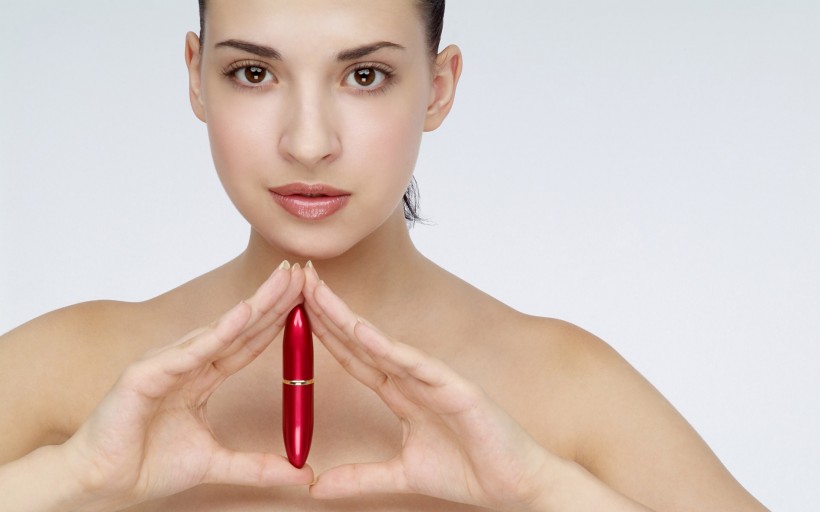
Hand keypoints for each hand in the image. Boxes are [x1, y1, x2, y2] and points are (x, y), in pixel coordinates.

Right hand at [62, 262, 313, 509]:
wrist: (102, 485)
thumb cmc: (146, 465)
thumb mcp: (217, 464)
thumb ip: (259, 467)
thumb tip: (304, 475)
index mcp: (202, 376)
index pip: (248, 342)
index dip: (277, 321)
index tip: (307, 299)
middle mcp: (187, 362)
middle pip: (240, 326)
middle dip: (272, 299)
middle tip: (303, 272)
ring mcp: (166, 364)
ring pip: (220, 330)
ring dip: (254, 305)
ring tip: (283, 282)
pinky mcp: (145, 375)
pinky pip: (189, 352)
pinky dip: (217, 332)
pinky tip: (244, 313)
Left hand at [301, 265, 557, 510]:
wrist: (515, 485)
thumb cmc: (469, 471)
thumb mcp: (400, 475)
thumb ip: (359, 478)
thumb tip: (314, 486)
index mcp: (401, 393)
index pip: (354, 356)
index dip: (324, 333)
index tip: (296, 310)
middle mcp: (413, 378)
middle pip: (361, 339)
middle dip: (328, 309)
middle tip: (299, 277)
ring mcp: (434, 379)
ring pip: (382, 343)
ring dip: (347, 317)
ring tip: (318, 292)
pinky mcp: (456, 388)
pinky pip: (416, 365)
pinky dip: (388, 347)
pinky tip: (360, 331)